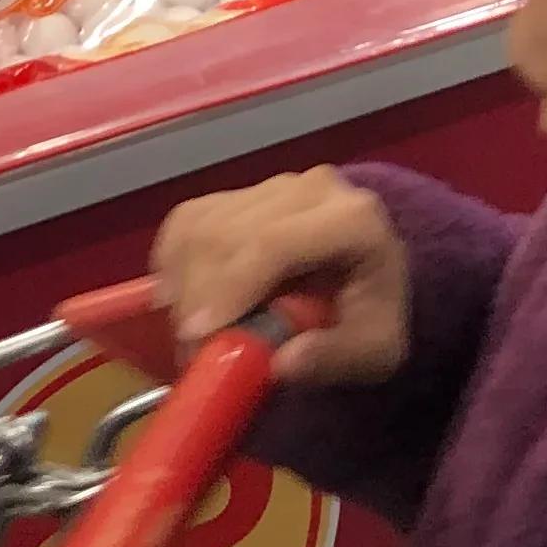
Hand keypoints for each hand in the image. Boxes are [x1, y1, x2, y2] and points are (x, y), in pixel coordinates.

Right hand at [152, 168, 407, 388]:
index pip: (277, 242)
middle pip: (228, 233)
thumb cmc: (371, 316)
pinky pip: (186, 222)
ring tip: (191, 336)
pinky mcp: (238, 192)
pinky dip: (172, 264)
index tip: (199, 335)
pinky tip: (182, 301)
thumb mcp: (375, 352)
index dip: (231, 285)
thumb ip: (335, 358)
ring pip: (200, 226)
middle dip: (198, 297)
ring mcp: (270, 185)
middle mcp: (311, 188)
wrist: (366, 278)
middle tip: (191, 354)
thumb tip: (284, 362)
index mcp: (353, 218)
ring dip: (182, 286)